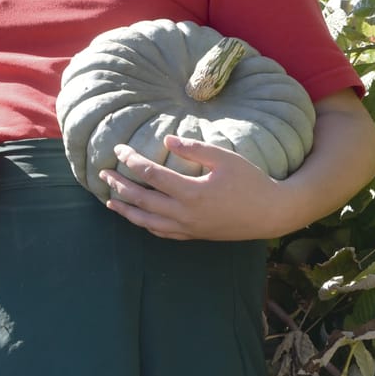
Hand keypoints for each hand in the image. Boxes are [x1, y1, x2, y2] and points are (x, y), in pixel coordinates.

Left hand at [101, 137, 288, 239]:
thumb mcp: (226, 159)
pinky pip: (161, 233)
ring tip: (109, 201)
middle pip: (141, 199)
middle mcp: (184, 214)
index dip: (131, 161)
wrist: (271, 213)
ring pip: (146, 221)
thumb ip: (196, 149)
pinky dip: (144, 224)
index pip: (150, 175)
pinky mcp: (193, 236)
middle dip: (119, 186)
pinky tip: (137, 217)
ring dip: (125, 210)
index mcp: (191, 192)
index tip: (118, 150)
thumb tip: (167, 140)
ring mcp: (187, 228)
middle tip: (103, 174)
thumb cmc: (252, 182)